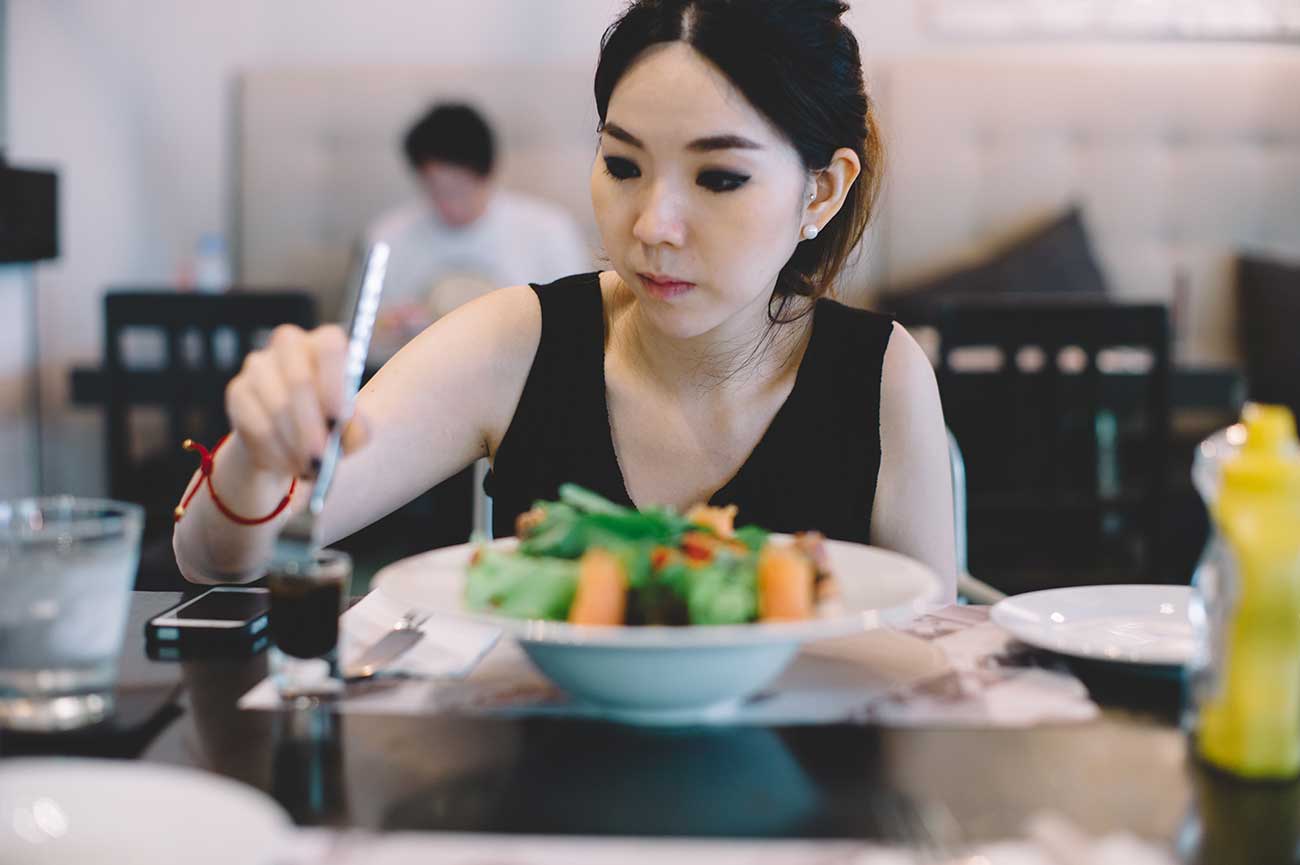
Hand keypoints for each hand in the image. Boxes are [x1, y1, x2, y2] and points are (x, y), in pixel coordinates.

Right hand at [225, 324, 369, 478]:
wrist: (288, 439)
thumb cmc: (329, 427)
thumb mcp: (351, 431)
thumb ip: (358, 430)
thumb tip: (345, 429)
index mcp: (324, 343)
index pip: (329, 346)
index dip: (335, 383)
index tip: (340, 419)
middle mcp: (289, 344)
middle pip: (300, 379)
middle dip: (312, 425)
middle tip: (321, 458)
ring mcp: (259, 364)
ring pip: (277, 405)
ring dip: (294, 444)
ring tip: (309, 468)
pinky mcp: (238, 390)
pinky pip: (255, 423)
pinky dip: (275, 451)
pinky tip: (288, 464)